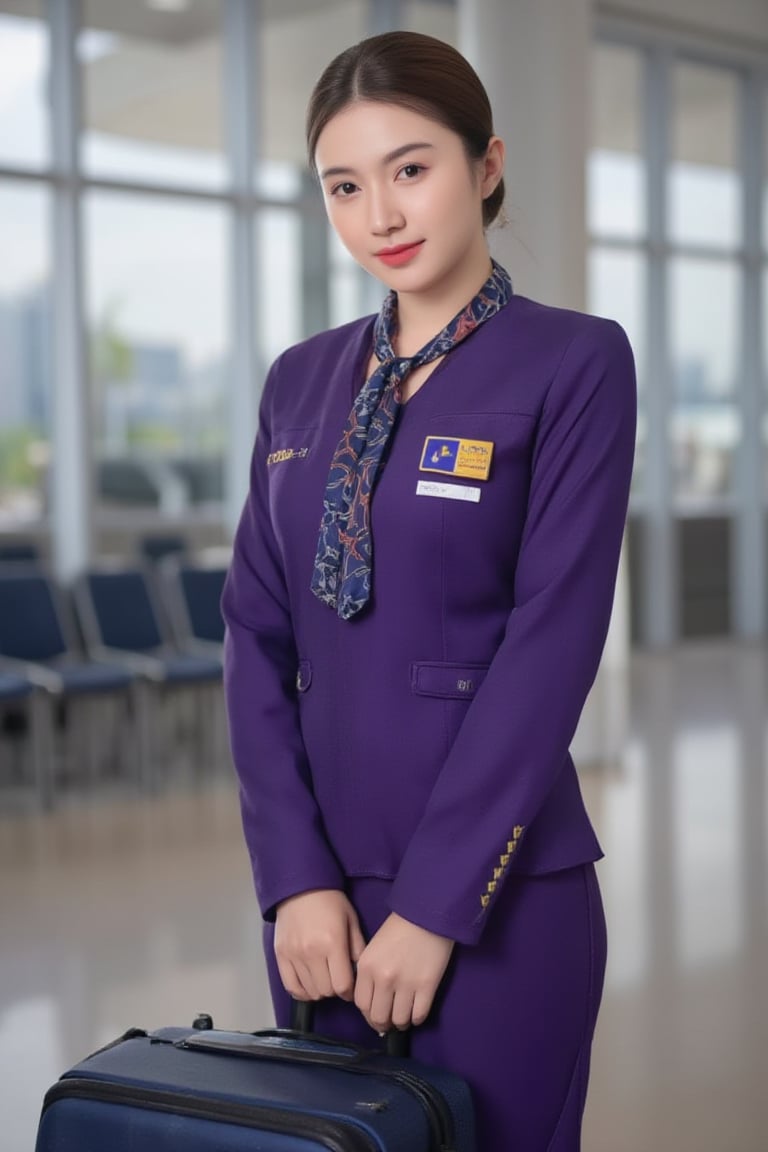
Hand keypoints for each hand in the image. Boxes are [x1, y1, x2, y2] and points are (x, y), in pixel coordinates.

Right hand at [274, 889, 365, 1001]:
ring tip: (323, 980)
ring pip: (310, 991)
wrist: (300, 887)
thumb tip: (360, 973)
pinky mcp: (281, 956)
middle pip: (326, 990)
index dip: (349, 992)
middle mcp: (312, 952)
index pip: (342, 985)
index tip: (350, 988)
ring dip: (319, 990)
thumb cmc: (330, 902)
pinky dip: (301, 992)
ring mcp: (294, 955)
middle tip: (336, 980)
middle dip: (335, 990)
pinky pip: (290, 986)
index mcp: (333, 943)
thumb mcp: (351, 920)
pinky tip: (308, 985)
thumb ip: (358, 948)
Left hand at [354, 912, 454, 1031]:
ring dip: (401, 1023)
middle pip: (378, 1017)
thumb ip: (369, 974)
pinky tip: (417, 1012)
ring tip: (404, 1017)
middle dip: (383, 1023)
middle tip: (389, 1021)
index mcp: (366, 967)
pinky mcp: (427, 986)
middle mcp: (383, 979)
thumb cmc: (398, 928)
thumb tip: (372, 1005)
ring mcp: (406, 984)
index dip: (368, 1014)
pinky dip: (417, 1018)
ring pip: (399, 1020)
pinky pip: (419, 1015)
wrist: (426, 914)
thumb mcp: (374, 948)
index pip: (361, 1004)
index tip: (375, 1014)